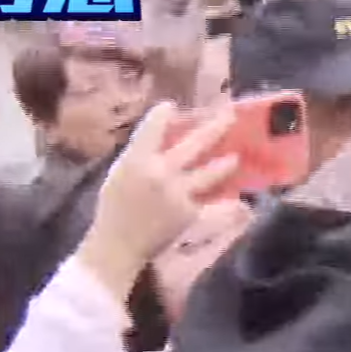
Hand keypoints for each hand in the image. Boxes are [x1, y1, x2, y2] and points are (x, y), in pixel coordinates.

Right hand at [79, 102, 238, 300]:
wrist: (119, 244)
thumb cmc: (114, 207)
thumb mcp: (119, 173)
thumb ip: (140, 154)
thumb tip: (163, 137)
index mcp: (137, 159)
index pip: (154, 125)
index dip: (165, 113)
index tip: (172, 106)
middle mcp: (161, 172)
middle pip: (194, 143)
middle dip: (215, 126)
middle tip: (229, 115)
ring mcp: (178, 193)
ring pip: (210, 172)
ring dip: (225, 163)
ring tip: (235, 157)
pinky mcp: (189, 213)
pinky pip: (212, 202)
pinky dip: (225, 200)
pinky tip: (236, 199)